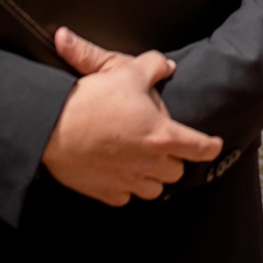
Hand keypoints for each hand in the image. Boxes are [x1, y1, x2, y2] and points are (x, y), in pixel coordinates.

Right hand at [42, 27, 222, 204]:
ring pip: (155, 189)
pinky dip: (125, 188)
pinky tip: (116, 173)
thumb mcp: (124, 71)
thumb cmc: (89, 99)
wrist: (48, 125)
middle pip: (177, 171)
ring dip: (152, 177)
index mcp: (162, 135)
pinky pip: (125, 197)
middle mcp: (150, 163)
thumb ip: (152, 66)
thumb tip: (166, 65)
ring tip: (140, 162)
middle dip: (173, 159)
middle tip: (161, 146)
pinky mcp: (106, 192)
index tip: (214, 146)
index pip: (201, 148)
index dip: (211, 146)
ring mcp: (128, 181)